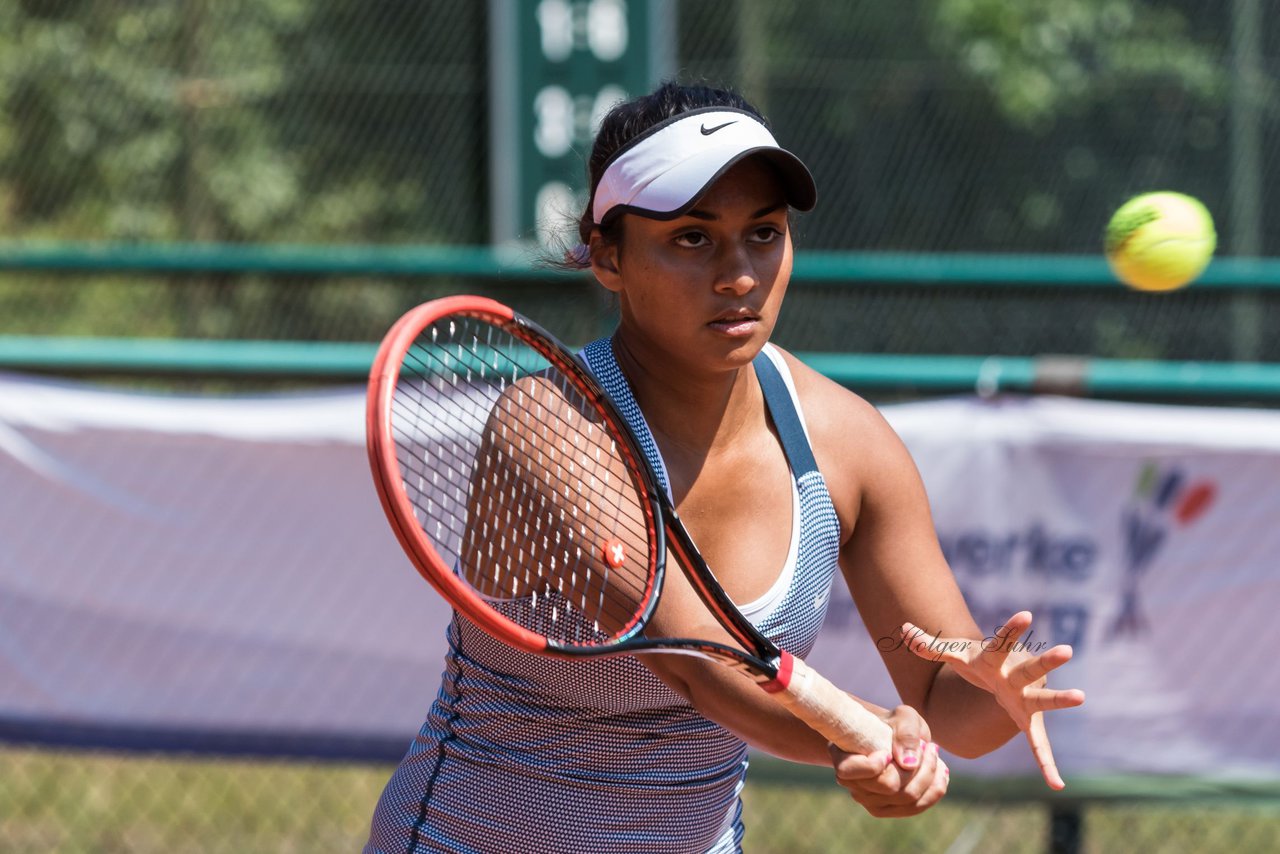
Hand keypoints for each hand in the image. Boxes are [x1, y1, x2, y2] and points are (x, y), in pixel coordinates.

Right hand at [829, 705, 948, 817]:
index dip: (874, 764)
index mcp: (843, 758)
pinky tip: (941, 772)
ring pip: (908, 799)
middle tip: (928, 745)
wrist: (891, 736)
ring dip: (930, 776)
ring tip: (935, 754)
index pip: (854, 773)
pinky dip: (934, 790)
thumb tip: (908, 764)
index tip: (888, 750)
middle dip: (919, 766)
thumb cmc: (893, 723)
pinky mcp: (888, 810)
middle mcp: (852, 785)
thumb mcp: (902, 717)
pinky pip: (916, 807)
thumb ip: (905, 732)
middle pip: (891, 787)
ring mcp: (869, 801)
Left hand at [901, 610, 1084, 789]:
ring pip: (1045, 700)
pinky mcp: (1028, 722)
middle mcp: (1016, 678)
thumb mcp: (954, 654)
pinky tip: (1056, 785)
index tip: (1027, 614)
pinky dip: (1046, 764)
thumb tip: (902, 630)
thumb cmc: (978, 660)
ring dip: (1061, 700)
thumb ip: (928, 645)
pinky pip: (1038, 746)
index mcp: (996, 660)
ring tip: (1081, 696)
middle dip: (1047, 660)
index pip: (1000, 643)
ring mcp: (1026, 700)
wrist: (1002, 674)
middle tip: (1067, 650)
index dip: (1011, 630)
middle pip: (1031, 668)